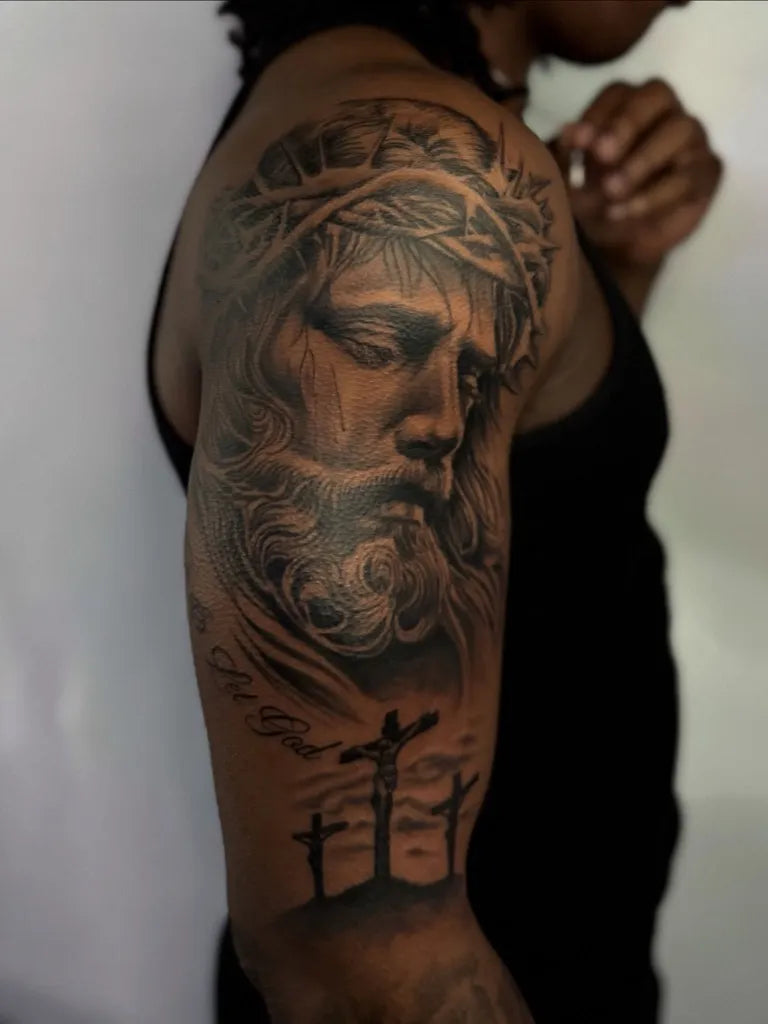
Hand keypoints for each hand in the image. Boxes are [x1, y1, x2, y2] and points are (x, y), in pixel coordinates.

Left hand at [555, 79, 722, 266]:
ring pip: (681, 130)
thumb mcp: (568, 180)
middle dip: (627, 122)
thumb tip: (569, 132)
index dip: (597, 113)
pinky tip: (624, 211)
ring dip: (643, 159)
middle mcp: (664, 114)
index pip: (618, 93)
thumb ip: (565, 156)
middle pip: (657, 94)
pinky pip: (688, 177)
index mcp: (628, 107)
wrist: (616, 247)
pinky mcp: (705, 173)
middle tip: (601, 154)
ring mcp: (690, 140)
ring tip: (612, 190)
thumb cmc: (593, 201)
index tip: (576, 142)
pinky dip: (654, 195)